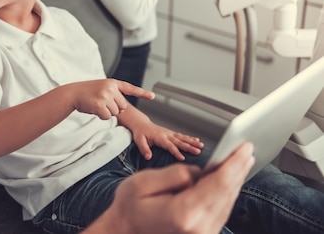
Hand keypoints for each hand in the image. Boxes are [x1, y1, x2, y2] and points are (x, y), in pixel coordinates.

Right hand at [68, 79, 153, 119]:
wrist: (73, 93)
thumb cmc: (87, 93)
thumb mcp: (102, 88)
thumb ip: (113, 95)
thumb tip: (122, 110)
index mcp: (113, 83)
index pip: (130, 88)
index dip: (142, 93)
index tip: (153, 96)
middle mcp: (110, 88)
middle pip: (122, 106)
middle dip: (114, 108)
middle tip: (101, 103)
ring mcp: (105, 95)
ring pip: (115, 113)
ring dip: (107, 112)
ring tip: (96, 104)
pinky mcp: (100, 104)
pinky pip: (107, 117)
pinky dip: (101, 116)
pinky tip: (94, 109)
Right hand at [83, 143, 254, 233]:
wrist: (125, 232)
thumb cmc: (130, 208)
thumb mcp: (142, 183)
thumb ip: (174, 174)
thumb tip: (198, 172)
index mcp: (184, 212)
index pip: (218, 183)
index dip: (233, 163)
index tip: (244, 148)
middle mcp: (198, 227)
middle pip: (226, 193)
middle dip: (238, 169)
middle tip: (247, 150)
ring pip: (226, 202)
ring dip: (235, 180)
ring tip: (242, 161)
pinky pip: (220, 210)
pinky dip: (226, 193)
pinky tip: (229, 180)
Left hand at [129, 117, 203, 160]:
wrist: (141, 124)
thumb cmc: (140, 133)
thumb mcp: (138, 140)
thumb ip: (143, 149)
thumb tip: (148, 157)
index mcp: (159, 138)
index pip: (169, 146)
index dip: (176, 152)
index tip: (183, 158)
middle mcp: (166, 135)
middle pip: (179, 142)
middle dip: (189, 147)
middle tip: (198, 151)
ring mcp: (170, 133)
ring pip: (183, 138)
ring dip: (192, 142)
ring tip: (201, 146)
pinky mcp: (171, 133)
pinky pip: (181, 136)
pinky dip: (190, 138)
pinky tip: (197, 140)